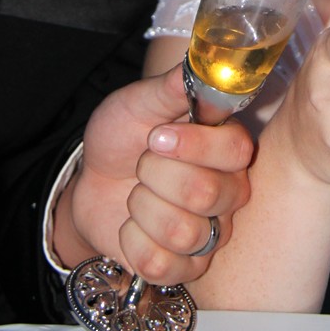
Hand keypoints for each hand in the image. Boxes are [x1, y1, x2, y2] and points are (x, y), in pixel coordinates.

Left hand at [54, 65, 252, 283]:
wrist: (93, 181)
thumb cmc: (123, 136)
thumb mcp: (139, 103)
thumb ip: (171, 87)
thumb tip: (198, 62)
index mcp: (228, 146)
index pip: (236, 150)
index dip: (192, 146)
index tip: (156, 137)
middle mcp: (231, 190)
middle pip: (207, 194)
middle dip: (155, 176)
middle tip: (143, 164)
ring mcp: (213, 233)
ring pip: (185, 233)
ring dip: (142, 210)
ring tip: (137, 195)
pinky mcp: (188, 267)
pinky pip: (165, 266)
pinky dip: (133, 243)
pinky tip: (133, 226)